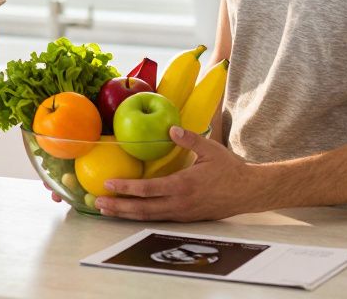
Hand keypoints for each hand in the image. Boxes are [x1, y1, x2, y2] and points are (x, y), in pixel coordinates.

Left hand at [97, 126, 258, 221]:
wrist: (249, 192)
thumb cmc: (230, 170)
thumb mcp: (211, 150)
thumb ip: (189, 139)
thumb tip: (171, 128)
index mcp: (183, 186)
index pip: (148, 189)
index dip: (126, 188)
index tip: (108, 184)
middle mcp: (179, 204)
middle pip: (142, 209)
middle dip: (118, 207)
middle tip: (97, 203)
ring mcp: (181, 214)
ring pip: (148, 217)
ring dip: (126, 214)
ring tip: (106, 210)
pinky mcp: (185, 218)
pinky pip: (158, 218)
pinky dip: (140, 216)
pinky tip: (129, 212)